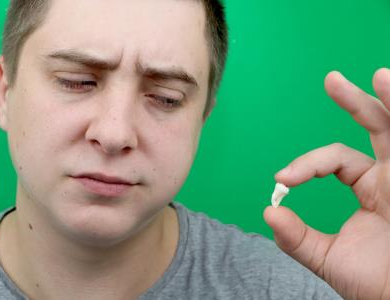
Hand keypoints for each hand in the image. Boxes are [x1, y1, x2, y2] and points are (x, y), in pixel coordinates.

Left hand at [264, 68, 389, 299]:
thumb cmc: (376, 283)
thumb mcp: (329, 259)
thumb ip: (297, 238)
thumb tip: (268, 213)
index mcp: (370, 187)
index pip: (335, 160)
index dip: (306, 165)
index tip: (282, 178)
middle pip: (376, 126)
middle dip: (355, 102)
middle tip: (331, 80)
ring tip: (380, 76)